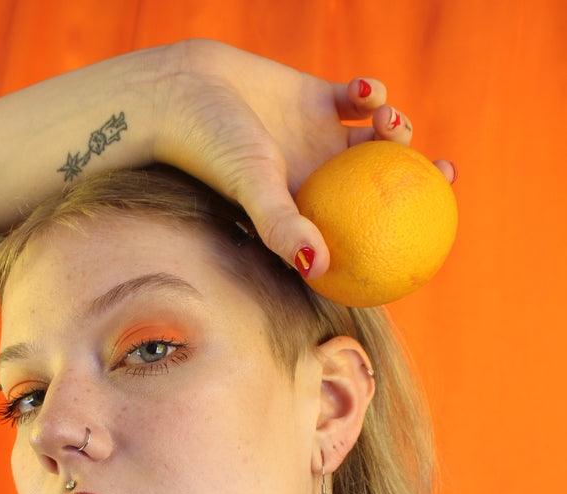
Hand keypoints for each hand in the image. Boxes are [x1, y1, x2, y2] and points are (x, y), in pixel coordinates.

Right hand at [155, 39, 445, 275]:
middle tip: (445, 172)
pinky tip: (367, 92)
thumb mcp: (250, 188)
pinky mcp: (314, 97)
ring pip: (375, 138)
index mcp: (306, 207)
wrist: (181, 90)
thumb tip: (315, 269)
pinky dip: (370, 92)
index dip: (399, 231)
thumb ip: (281, 226)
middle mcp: (316, 178)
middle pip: (381, 185)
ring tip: (386, 120)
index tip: (434, 229)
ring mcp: (318, 137)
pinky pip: (357, 96)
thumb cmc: (210, 146)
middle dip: (419, 177)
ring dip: (393, 127)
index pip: (361, 229)